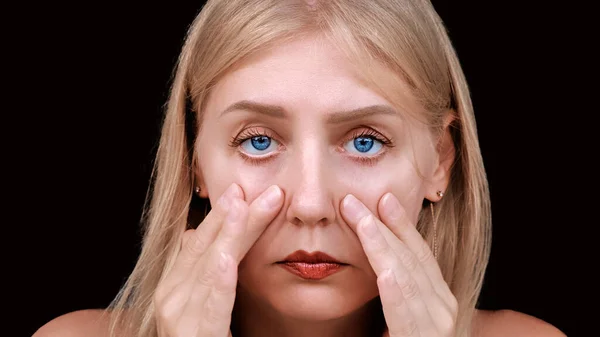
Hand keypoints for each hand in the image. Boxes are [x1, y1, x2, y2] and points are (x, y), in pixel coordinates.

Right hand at [153, 183, 283, 336]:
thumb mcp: (203, 301)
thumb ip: (200, 272)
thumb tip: (194, 235)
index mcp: (176, 284)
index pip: (201, 242)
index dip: (223, 215)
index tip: (244, 190)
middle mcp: (171, 296)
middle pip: (207, 247)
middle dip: (233, 215)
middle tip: (258, 189)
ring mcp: (177, 317)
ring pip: (210, 266)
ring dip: (230, 234)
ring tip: (245, 205)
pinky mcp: (193, 336)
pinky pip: (209, 304)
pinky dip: (218, 280)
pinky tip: (229, 260)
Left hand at [341, 193, 457, 336]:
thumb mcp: (401, 315)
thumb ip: (396, 293)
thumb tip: (379, 265)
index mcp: (436, 298)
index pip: (417, 254)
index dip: (399, 225)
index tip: (381, 200)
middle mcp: (442, 307)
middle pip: (411, 257)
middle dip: (383, 225)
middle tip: (358, 199)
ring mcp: (437, 325)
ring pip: (406, 276)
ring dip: (381, 244)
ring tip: (361, 218)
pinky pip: (406, 313)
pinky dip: (395, 290)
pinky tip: (383, 272)